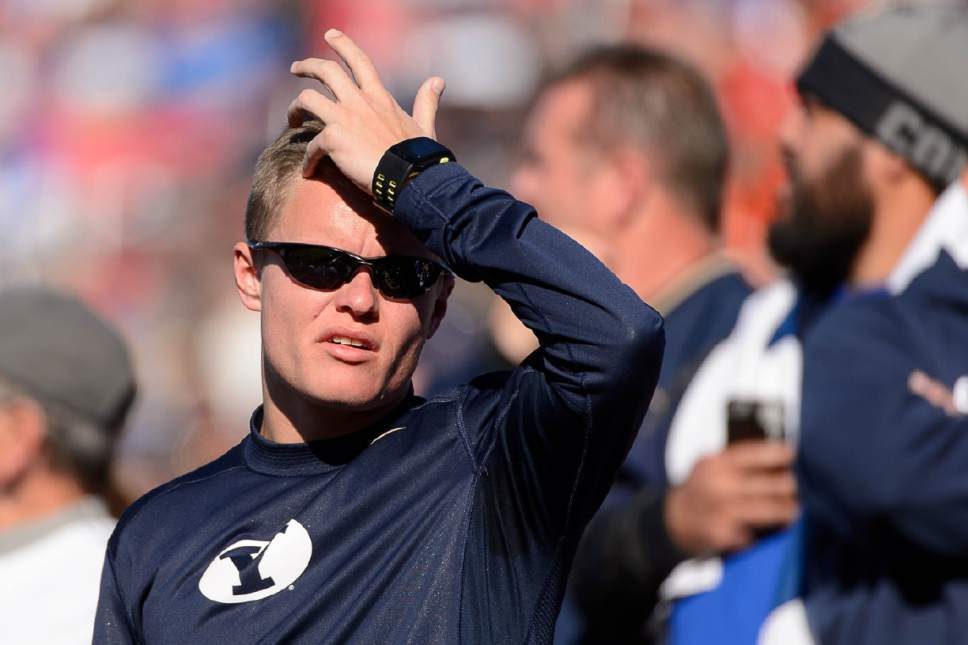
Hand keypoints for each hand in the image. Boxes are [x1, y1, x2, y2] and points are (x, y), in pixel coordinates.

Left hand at [287, 29, 444, 191]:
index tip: (330, 35)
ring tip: (293, 120)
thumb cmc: (418, 156)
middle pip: (325, 71)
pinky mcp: (332, 139)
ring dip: (295, 108)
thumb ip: (426, 102)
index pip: (360, 61)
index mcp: (379, 97)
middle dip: (307, 65)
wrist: (409, 178)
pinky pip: (311, 145)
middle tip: (296, 67)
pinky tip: (309, 171)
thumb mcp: (424, 125)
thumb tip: (438, 80)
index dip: (343, 45)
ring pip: (306, 99)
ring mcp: (343, 119)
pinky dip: (308, 159)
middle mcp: (359, 102)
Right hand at [665, 441, 797, 555]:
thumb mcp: (711, 466)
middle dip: (788, 488)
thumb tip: (781, 461)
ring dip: (787, 511)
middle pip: (776, 483)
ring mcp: (723, 510)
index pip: (757, 453)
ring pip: (774, 509)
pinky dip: (766, 532)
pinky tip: (766, 530)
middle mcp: (720, 484)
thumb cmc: (702, 490)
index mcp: (716, 463)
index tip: (790, 454)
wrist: (674, 521)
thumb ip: (738, 462)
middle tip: (791, 490)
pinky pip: (759, 533)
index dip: (778, 454)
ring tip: (791, 512)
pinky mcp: (725, 535)